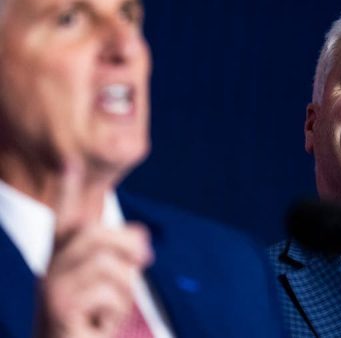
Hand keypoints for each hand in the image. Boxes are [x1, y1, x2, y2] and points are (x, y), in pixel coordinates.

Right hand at [35, 164, 152, 337]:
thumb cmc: (94, 321)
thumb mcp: (114, 284)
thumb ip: (124, 255)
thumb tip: (141, 235)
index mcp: (65, 259)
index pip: (64, 217)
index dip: (67, 191)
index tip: (70, 162)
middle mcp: (51, 268)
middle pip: (94, 234)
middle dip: (126, 243)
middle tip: (147, 257)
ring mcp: (51, 289)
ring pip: (107, 265)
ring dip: (124, 289)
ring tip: (111, 308)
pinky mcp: (58, 309)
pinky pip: (108, 293)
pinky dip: (116, 310)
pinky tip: (100, 324)